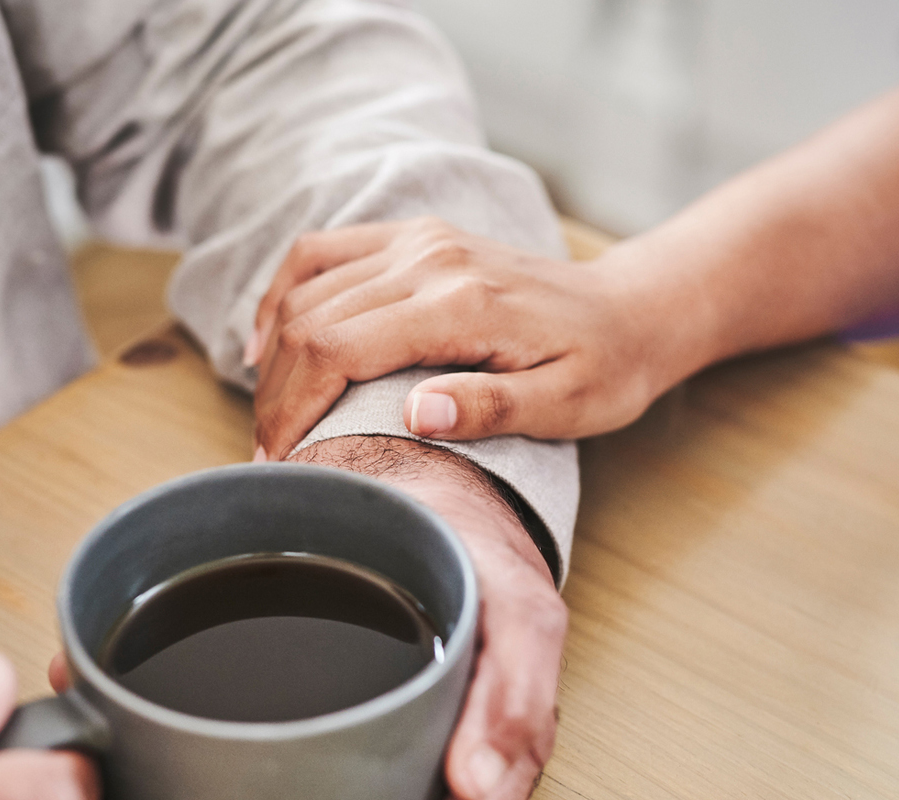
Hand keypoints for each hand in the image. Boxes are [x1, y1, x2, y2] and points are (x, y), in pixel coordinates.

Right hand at [248, 217, 700, 458]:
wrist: (630, 311)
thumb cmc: (603, 368)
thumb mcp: (565, 406)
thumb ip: (491, 409)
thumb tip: (416, 414)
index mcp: (462, 303)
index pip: (340, 348)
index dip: (295, 409)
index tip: (283, 464)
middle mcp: (431, 258)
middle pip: (310, 319)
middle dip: (277, 393)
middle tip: (271, 455)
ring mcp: (420, 240)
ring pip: (307, 286)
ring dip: (275, 353)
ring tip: (270, 416)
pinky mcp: (415, 237)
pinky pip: (323, 252)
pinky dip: (284, 294)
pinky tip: (268, 343)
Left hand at [285, 435, 566, 799]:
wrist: (444, 499)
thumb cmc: (398, 506)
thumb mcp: (356, 494)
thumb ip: (258, 545)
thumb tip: (99, 645)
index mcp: (498, 588)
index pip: (515, 657)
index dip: (495, 724)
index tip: (463, 780)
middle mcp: (515, 660)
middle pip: (509, 760)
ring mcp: (505, 709)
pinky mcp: (480, 745)